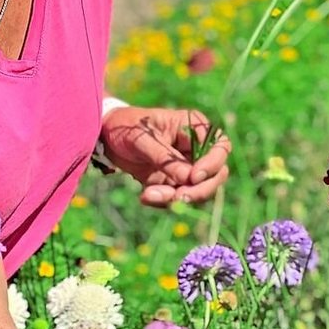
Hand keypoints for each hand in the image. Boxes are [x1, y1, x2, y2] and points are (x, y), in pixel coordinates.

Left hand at [99, 106, 230, 207]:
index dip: (212, 164)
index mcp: (194, 128)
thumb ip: (165, 158)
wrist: (107, 138)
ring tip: (148, 195)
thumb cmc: (127, 127)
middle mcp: (195, 149)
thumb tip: (188, 178)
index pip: (220, 147)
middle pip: (216, 174)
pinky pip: (177, 198)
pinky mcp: (173, 183)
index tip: (194, 176)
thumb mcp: (142, 139)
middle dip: (199, 190)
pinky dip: (163, 201)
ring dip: (175, 198)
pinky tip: (144, 196)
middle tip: (178, 197)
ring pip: (197, 190)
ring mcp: (186, 167)